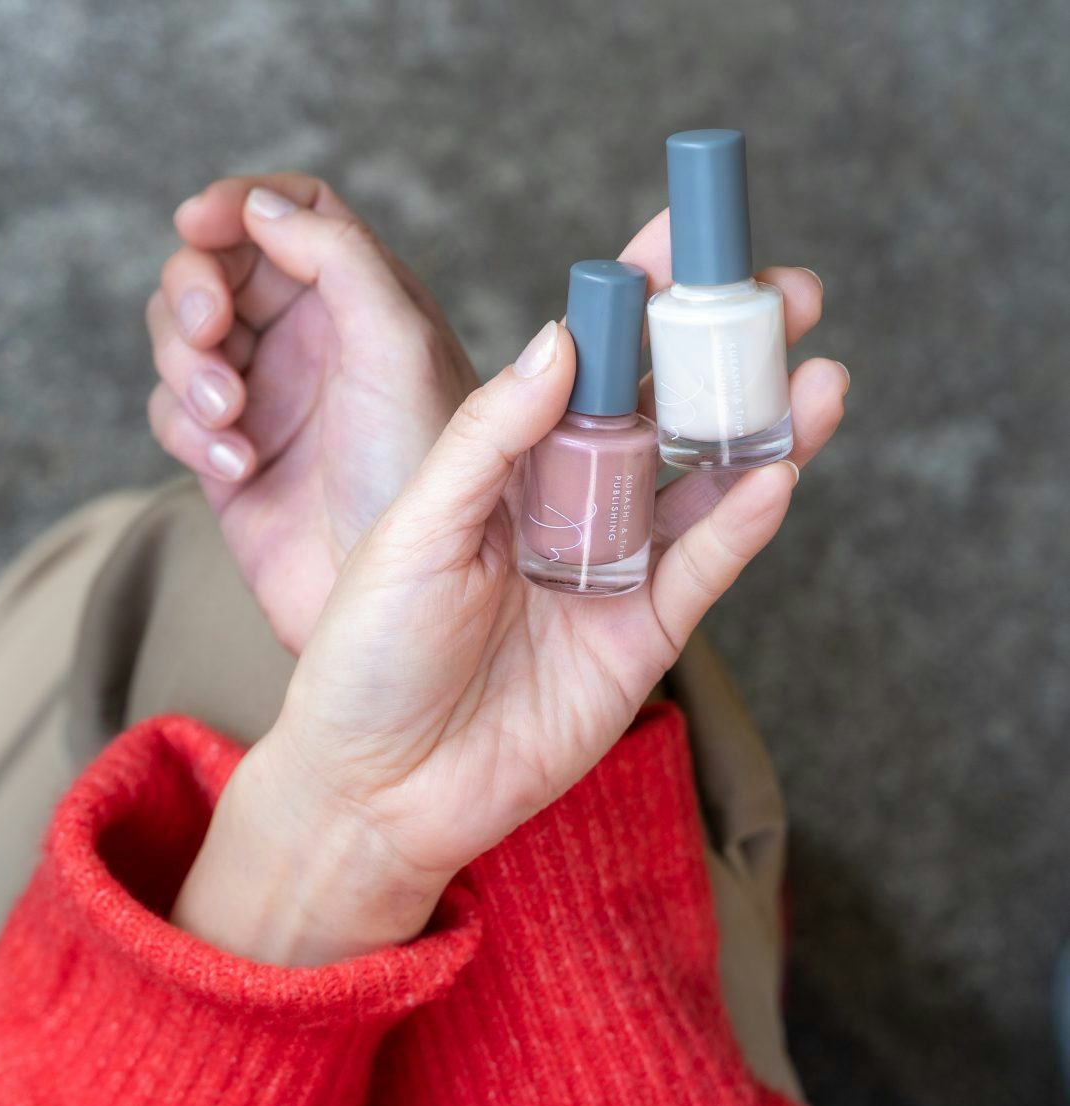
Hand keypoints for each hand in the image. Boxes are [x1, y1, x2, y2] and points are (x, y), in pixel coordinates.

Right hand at [146, 174, 476, 651]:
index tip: (202, 220)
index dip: (243, 202)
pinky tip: (236, 465)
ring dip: (188, 364)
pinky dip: (189, 429)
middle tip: (213, 329)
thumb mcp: (398, 347)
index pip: (297, 213)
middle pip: (221, 264)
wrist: (391, 599)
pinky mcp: (228, 455)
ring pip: (183, 334)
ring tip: (231, 414)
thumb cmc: (414, 475)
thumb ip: (340, 259)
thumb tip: (264, 204)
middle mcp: (316, 342)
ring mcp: (269, 398)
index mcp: (367, 302)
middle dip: (197, 287)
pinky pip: (174, 412)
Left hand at [173, 232, 845, 967]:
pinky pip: (700, 571)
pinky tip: (779, 471)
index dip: (636, 303)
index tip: (685, 238)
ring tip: (817, 374)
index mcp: (505, 468)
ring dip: (760, 432)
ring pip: (700, 487)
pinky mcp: (639, 639)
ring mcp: (610, 573)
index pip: (585, 367)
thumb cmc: (369, 653)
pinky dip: (740, 524)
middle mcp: (567, 510)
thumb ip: (489, 437)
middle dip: (724, 358)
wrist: (379, 787)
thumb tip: (565, 337)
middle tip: (788, 295)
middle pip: (662, 416)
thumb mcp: (414, 528)